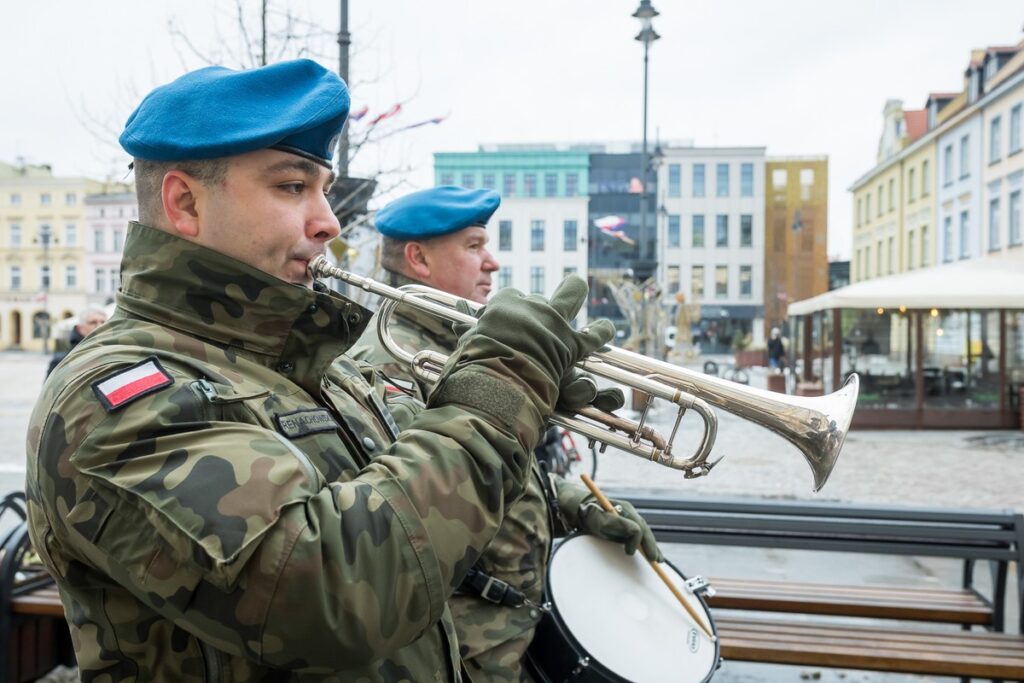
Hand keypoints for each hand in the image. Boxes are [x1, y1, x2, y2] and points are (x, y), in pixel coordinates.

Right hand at [434, 276, 614, 419]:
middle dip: (544, 301)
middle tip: (548, 308)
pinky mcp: (570, 343)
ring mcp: (553, 322)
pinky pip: (592, 334)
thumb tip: (457, 324)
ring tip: (579, 291)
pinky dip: (600, 332)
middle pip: (541, 295)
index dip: (512, 310)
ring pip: (571, 295)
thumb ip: (469, 333)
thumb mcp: (468, 345)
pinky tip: (606, 329)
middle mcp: (531, 307)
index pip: (511, 298)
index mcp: (504, 305)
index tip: (510, 322)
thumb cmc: (476, 366)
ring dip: (575, 293)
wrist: (498, 382)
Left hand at [578, 497, 662, 561]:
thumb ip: (616, 523)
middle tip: (654, 560)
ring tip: (658, 560)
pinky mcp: (631, 527)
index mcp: (625, 509)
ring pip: (646, 534)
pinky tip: (655, 556)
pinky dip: (649, 546)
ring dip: (652, 547)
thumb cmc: (591, 516)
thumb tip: (635, 531)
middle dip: (650, 545)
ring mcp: (632, 520)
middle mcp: (631, 514)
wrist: (584, 512)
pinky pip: (643, 537)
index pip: (637, 526)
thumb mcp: (599, 519)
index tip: (629, 553)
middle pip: (645, 530)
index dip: (636, 541)